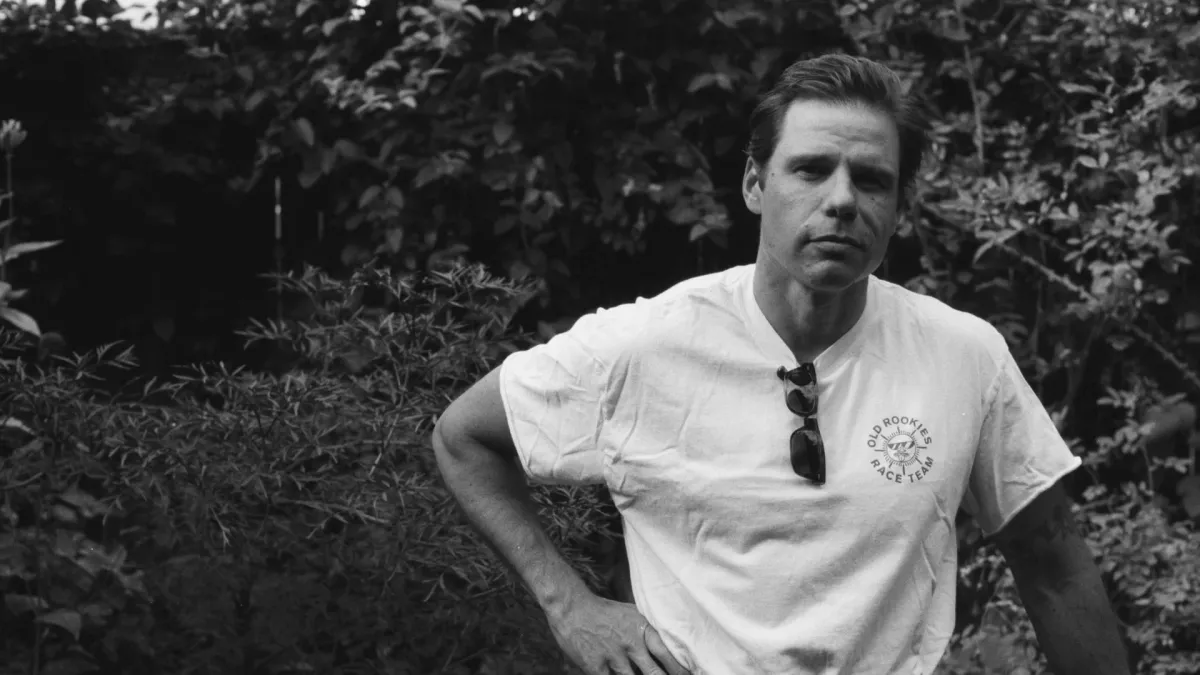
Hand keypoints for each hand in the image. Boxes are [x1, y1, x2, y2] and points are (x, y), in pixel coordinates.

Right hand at [546, 594, 690, 674]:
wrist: (571, 607)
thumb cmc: (603, 612)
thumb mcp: (630, 614)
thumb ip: (646, 631)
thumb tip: (666, 645)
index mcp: (641, 628)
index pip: (666, 653)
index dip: (679, 669)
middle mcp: (630, 643)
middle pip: (654, 672)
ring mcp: (613, 655)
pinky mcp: (595, 666)